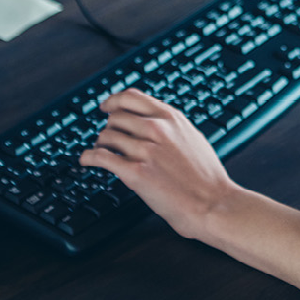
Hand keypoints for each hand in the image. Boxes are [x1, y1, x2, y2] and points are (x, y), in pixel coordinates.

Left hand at [79, 88, 235, 241]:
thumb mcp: (192, 137)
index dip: (114, 101)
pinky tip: (87, 160)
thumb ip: (171, 125)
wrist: (212, 203)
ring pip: (106, 136)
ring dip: (100, 144)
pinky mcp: (135, 173)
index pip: (132, 97)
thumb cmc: (206, 176)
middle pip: (115, 117)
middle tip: (108, 137)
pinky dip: (89, 157)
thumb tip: (152, 119)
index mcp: (171, 118)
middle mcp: (157, 129)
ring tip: (101, 151)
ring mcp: (145, 150)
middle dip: (109, 127)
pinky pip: (101, 157)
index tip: (106, 106)